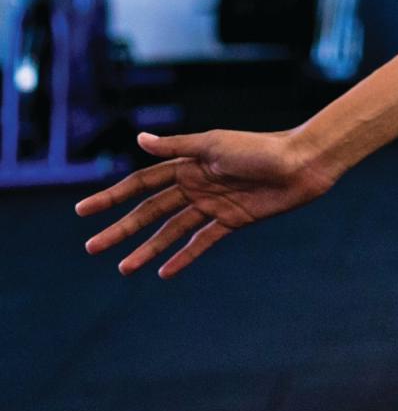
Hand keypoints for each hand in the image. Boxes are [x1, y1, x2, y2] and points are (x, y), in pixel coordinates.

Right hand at [75, 129, 337, 277]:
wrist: (302, 164)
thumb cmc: (259, 147)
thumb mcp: (213, 144)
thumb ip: (176, 146)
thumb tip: (138, 138)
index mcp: (187, 163)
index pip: (141, 183)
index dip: (112, 197)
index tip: (83, 211)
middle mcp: (195, 185)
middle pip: (150, 210)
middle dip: (122, 228)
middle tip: (92, 247)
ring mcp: (212, 204)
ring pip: (171, 231)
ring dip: (147, 249)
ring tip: (123, 268)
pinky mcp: (231, 220)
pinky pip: (202, 242)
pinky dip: (183, 257)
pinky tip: (163, 271)